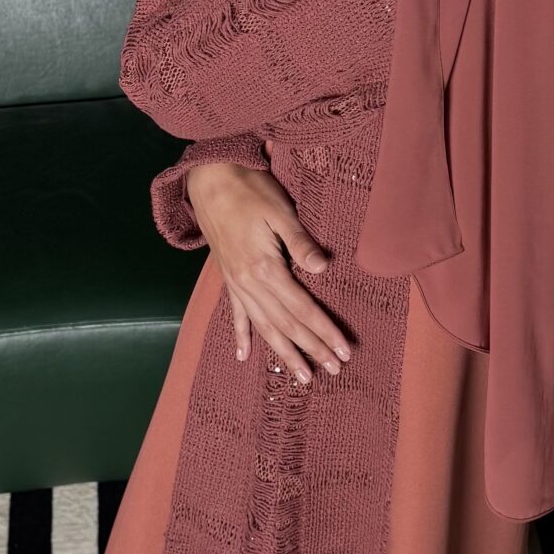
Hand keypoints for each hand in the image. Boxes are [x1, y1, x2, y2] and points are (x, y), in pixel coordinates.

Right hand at [185, 153, 352, 384]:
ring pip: (263, 327)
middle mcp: (248, 283)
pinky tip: (244, 356)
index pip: (302, 309)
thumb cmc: (250, 190)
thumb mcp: (280, 212)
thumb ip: (301, 243)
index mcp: (265, 268)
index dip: (324, 331)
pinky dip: (241, 336)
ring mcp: (235, 284)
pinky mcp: (228, 279)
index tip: (343, 351)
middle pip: (285, 325)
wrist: (210, 178)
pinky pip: (236, 314)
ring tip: (301, 375)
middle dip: (311, 349)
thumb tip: (324, 268)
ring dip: (284, 352)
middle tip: (333, 370)